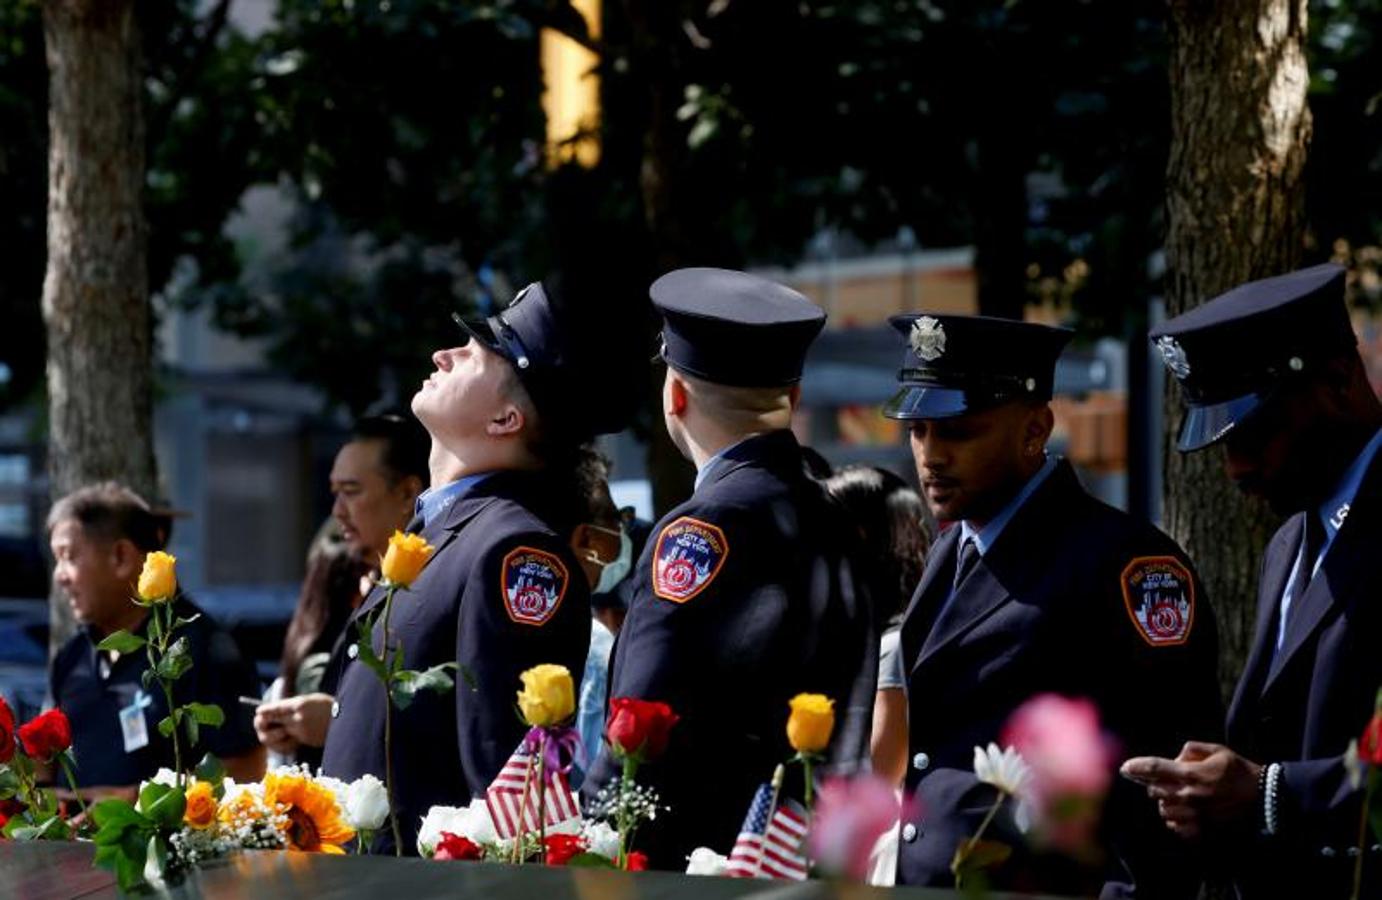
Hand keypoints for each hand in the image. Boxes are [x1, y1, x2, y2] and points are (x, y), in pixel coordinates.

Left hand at [254, 693, 334, 750]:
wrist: (345, 721)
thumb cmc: (329, 707)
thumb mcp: (312, 699)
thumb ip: (295, 704)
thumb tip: (277, 710)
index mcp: (300, 704)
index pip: (277, 708)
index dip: (266, 710)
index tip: (259, 711)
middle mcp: (298, 718)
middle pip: (275, 720)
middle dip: (266, 721)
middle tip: (261, 720)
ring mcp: (301, 730)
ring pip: (280, 732)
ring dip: (275, 732)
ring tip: (278, 729)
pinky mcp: (305, 740)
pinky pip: (289, 741)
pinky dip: (285, 739)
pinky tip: (288, 736)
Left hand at [1121, 741, 1261, 838]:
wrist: (1264, 801)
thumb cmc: (1241, 772)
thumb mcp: (1218, 751)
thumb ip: (1192, 750)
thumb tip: (1175, 758)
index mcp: (1191, 775)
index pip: (1153, 769)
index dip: (1136, 767)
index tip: (1124, 768)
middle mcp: (1188, 797)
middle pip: (1154, 791)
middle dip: (1155, 784)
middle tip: (1166, 780)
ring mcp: (1193, 817)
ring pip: (1163, 809)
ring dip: (1166, 802)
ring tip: (1180, 796)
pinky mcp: (1201, 832)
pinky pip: (1175, 826)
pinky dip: (1175, 819)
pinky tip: (1186, 812)